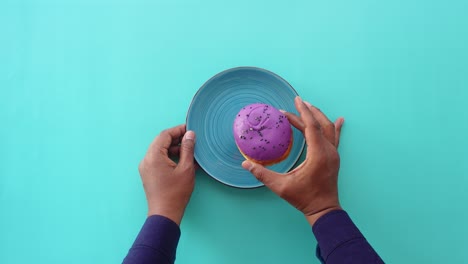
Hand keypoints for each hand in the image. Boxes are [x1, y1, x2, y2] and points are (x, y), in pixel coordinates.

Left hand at [138, 124, 195, 224]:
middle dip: (176, 138)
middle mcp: (146, 160)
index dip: (178, 130)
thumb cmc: (176, 193)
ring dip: (174, 148)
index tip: (189, 129)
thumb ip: (188, 149)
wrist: (165, 213)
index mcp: (153, 156)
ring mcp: (146, 167)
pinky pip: (158, 159)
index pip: (165, 135)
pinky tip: (183, 161)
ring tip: (189, 151)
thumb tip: (190, 134)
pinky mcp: (148, 174)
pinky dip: (169, 157)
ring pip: (160, 150)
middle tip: (191, 139)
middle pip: (161, 142)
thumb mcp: (186, 168)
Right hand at [242, 97, 343, 225]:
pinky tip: (340, 120)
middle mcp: (329, 151)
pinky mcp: (334, 158)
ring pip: (329, 129)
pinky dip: (336, 127)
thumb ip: (263, 174)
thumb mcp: (281, 187)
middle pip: (320, 124)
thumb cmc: (303, 198)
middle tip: (296, 102)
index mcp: (318, 154)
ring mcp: (334, 154)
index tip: (296, 100)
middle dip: (308, 112)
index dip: (303, 112)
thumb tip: (245, 164)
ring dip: (318, 117)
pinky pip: (336, 138)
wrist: (323, 210)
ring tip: (309, 107)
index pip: (311, 126)